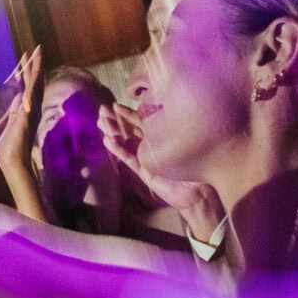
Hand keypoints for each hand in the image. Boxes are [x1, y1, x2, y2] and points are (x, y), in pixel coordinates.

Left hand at [0, 47, 41, 178]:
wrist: (13, 160)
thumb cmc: (11, 147)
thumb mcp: (12, 124)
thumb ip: (16, 112)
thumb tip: (17, 101)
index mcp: (28, 110)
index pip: (29, 87)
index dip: (29, 72)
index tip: (26, 58)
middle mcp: (33, 108)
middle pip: (35, 81)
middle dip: (35, 65)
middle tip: (36, 48)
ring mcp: (32, 109)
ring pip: (36, 83)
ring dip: (36, 67)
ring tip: (37, 51)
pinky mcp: (29, 112)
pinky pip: (33, 92)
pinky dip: (35, 80)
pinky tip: (35, 69)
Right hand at [99, 103, 222, 240]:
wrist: (197, 192)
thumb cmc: (197, 165)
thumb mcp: (186, 142)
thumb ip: (174, 127)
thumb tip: (168, 107)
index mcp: (162, 135)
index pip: (142, 121)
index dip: (128, 114)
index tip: (115, 106)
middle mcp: (152, 145)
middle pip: (129, 130)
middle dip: (115, 120)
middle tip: (102, 110)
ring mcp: (146, 158)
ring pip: (125, 143)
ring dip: (112, 133)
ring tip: (100, 123)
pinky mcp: (143, 171)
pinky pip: (129, 159)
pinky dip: (118, 150)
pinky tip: (108, 141)